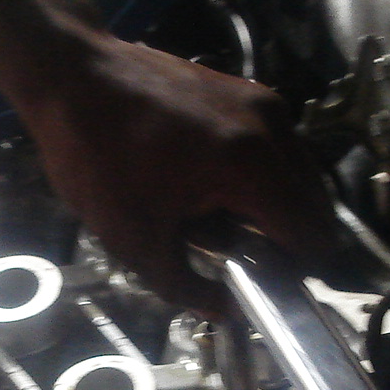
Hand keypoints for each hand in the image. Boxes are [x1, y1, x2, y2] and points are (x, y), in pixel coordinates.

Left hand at [6, 21, 328, 314]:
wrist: (73, 78)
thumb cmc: (97, 159)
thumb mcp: (135, 240)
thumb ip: (186, 287)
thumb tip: (224, 311)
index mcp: (251, 167)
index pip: (312, 235)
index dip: (295, 270)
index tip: (263, 281)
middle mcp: (272, 129)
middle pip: (315, 205)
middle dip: (286, 238)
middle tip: (242, 255)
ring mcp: (263, 103)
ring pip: (299, 175)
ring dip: (275, 205)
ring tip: (221, 218)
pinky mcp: (248, 90)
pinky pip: (277, 147)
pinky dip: (261, 173)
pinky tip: (213, 184)